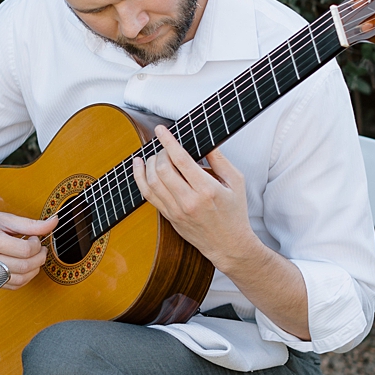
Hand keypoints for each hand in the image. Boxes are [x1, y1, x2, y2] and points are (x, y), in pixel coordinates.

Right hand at [0, 184, 56, 287]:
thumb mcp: (2, 217)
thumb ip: (30, 224)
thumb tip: (53, 223)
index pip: (25, 250)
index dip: (37, 245)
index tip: (36, 238)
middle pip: (24, 267)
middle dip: (39, 258)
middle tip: (40, 249)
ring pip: (18, 281)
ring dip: (32, 272)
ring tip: (33, 259)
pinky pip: (8, 286)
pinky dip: (21, 280)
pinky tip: (23, 268)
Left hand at [132, 126, 255, 268]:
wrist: (228, 245)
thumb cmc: (234, 212)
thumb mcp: (235, 182)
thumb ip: (220, 159)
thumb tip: (205, 140)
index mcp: (207, 189)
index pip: (181, 160)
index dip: (168, 141)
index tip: (161, 129)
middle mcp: (189, 201)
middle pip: (162, 169)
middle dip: (160, 153)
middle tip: (164, 147)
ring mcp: (176, 210)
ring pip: (151, 182)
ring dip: (148, 164)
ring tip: (152, 155)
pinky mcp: (168, 217)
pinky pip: (147, 195)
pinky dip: (140, 178)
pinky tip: (139, 167)